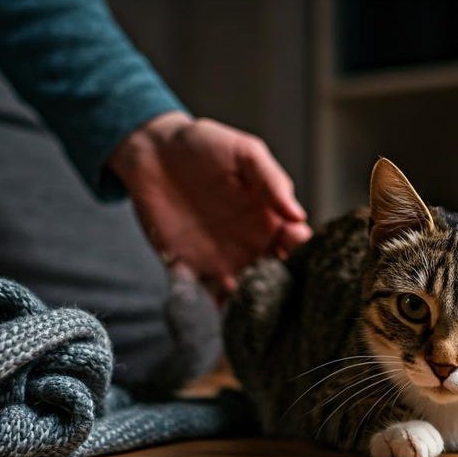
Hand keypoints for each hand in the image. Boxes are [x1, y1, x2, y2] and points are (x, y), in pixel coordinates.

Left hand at [109, 112, 312, 299]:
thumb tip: (298, 216)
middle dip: (283, 289)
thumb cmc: (204, 145)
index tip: (301, 256)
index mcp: (271, 220)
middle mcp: (252, 247)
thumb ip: (272, 182)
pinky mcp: (191, 270)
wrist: (152, 153)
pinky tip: (218, 311)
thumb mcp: (245, 153)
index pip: (298, 246)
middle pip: (278, 278)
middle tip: (277, 290)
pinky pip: (206, 297)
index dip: (305, 255)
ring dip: (250, 305)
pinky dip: (214, 310)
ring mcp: (223, 261)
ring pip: (246, 295)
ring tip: (249, 305)